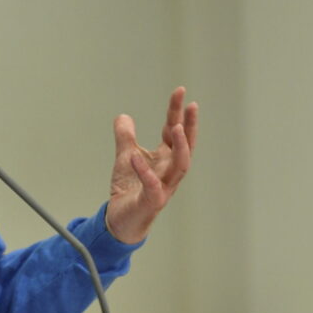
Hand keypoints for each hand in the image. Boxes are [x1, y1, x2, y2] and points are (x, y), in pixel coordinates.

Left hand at [105, 86, 197, 243]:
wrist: (120, 221)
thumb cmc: (129, 189)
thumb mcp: (125, 157)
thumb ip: (126, 137)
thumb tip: (123, 116)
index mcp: (165, 159)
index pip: (174, 132)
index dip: (177, 112)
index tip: (180, 91)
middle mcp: (170, 172)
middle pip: (185, 146)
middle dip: (189, 126)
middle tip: (191, 105)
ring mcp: (164, 187)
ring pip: (180, 167)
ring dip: (180, 147)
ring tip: (175, 127)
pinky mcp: (151, 202)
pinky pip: (152, 187)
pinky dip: (145, 172)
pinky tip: (136, 158)